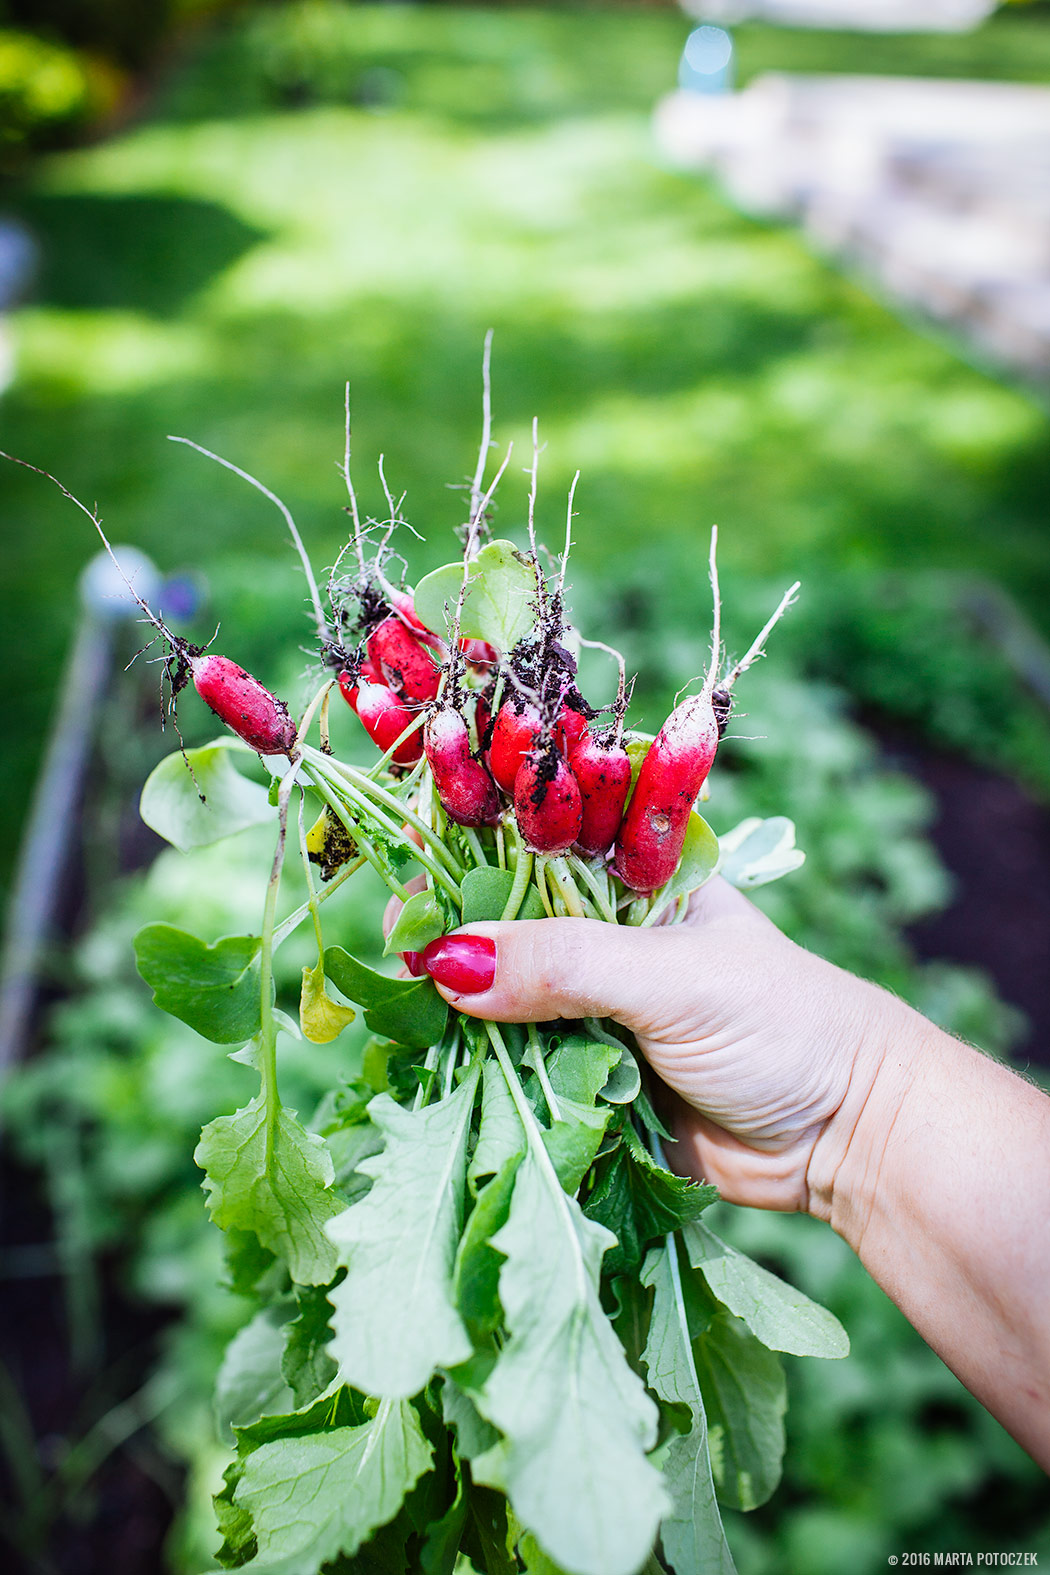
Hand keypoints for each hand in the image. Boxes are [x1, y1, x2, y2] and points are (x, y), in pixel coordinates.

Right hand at [416, 877, 896, 1213]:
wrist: (846, 1139)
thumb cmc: (782, 1026)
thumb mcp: (669, 978)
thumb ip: (562, 964)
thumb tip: (447, 961)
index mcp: (637, 880)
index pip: (536, 843)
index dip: (472, 850)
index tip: (408, 870)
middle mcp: (610, 937)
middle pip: (507, 925)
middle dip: (454, 940)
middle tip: (394, 956)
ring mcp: (597, 1010)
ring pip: (505, 1001)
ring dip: (461, 1014)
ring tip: (402, 1017)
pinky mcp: (591, 1080)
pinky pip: (519, 1069)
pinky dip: (484, 1072)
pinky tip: (436, 1070)